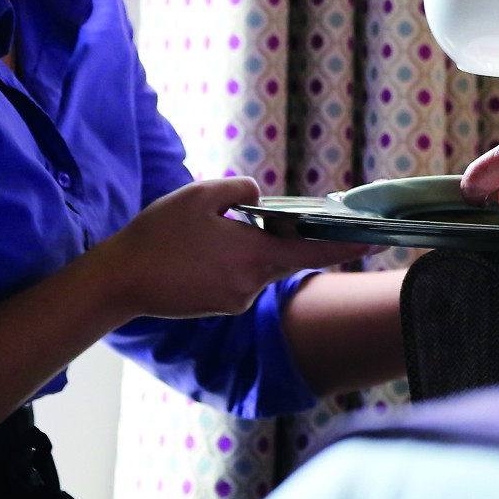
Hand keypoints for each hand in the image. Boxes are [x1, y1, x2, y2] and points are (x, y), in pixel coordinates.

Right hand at [94, 177, 371, 319]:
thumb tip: (261, 201)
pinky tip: (199, 250)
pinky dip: (232, 261)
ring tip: (206, 230)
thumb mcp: (201, 194)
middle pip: (285, 257)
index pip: (315, 253)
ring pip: (259, 266)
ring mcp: (236, 300)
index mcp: (254, 255)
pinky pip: (240, 278)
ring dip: (249, 246)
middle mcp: (252, 283)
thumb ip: (242, 190)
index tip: (377, 240)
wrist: (120, 280)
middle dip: (285, 236)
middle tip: (268, 216)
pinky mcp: (220, 307)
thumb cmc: (159, 234)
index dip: (348, 246)